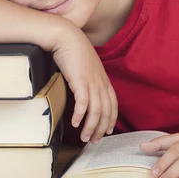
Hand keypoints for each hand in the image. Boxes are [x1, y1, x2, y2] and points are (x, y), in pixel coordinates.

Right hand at [51, 25, 117, 143]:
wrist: (66, 36)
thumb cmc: (73, 50)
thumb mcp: (85, 66)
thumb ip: (87, 79)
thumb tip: (82, 90)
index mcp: (104, 79)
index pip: (113, 105)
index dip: (111, 120)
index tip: (106, 132)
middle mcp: (101, 82)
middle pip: (107, 112)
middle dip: (101, 129)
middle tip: (93, 141)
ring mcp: (92, 82)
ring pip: (96, 111)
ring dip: (90, 127)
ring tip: (84, 137)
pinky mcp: (80, 81)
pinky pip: (83, 104)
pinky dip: (80, 116)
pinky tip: (74, 123)